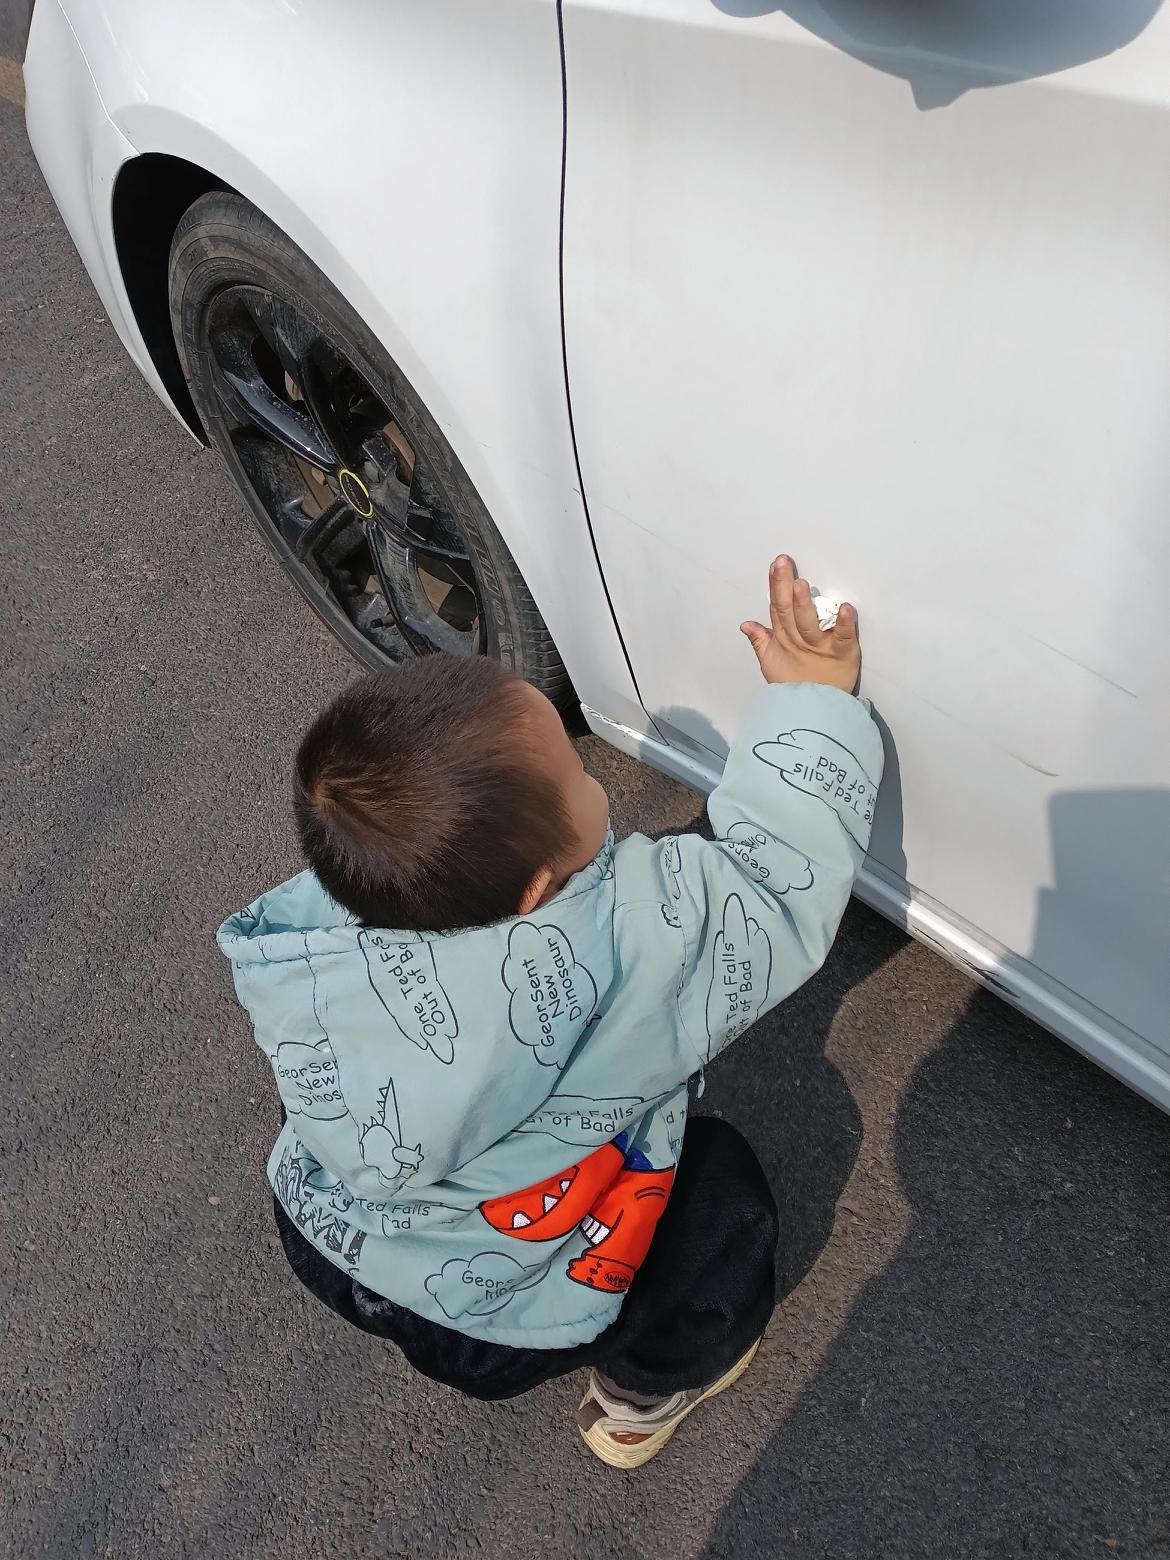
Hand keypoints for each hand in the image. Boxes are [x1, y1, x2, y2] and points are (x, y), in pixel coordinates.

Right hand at [740, 555, 860, 692]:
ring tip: (802, 585)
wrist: (814, 712)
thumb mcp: (772, 663)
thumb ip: (760, 641)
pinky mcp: (842, 654)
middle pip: (788, 610)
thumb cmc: (795, 685)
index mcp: (784, 639)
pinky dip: (844, 623)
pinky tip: (846, 608)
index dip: (775, 587)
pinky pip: (843, 636)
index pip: (777, 608)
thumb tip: (745, 624)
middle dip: (784, 586)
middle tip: (783, 563)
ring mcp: (820, 647)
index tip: (775, 566)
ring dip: (804, 604)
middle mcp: (800, 640)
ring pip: (808, 623)